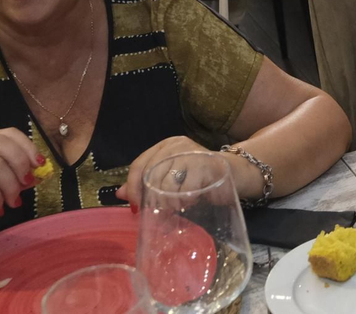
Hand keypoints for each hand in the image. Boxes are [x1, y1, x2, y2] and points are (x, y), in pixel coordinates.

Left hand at [117, 136, 260, 210]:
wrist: (236, 173)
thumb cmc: (200, 177)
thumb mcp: (172, 178)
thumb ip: (147, 183)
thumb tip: (119, 194)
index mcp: (165, 145)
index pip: (140, 164)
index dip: (133, 187)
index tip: (135, 206)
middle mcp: (177, 145)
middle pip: (152, 175)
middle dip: (153, 198)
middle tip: (161, 211)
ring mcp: (192, 153)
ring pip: (167, 183)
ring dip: (169, 201)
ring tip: (177, 206)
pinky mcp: (206, 165)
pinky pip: (186, 189)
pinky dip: (185, 200)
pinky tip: (191, 201)